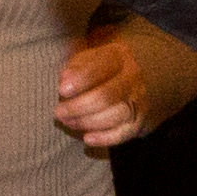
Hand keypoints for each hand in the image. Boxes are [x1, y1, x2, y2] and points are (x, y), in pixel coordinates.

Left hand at [54, 29, 159, 150]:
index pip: (100, 68)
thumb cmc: (102, 70)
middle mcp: (132, 78)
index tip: (62, 90)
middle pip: (106, 96)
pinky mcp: (137, 121)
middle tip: (59, 112)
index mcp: (118, 57)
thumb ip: (76, 66)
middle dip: (78, 107)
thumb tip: (65, 78)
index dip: (80, 80)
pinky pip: (123, 133)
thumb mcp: (90, 59)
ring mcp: (137, 100)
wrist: (136, 82)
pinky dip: (104, 138)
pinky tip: (87, 138)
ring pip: (115, 115)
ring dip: (87, 122)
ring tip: (68, 122)